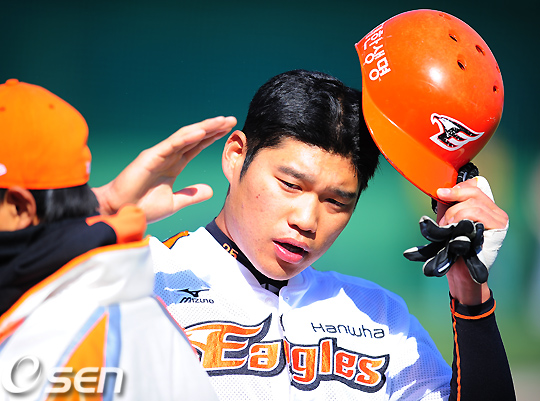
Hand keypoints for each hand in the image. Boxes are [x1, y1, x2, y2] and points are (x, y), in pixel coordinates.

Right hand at [93, 116, 236, 222]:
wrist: (122, 213)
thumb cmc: (143, 207)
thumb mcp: (174, 203)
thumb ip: (191, 195)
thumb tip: (210, 191)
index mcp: (174, 165)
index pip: (197, 147)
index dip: (212, 138)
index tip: (228, 131)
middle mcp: (168, 156)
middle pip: (194, 137)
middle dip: (213, 128)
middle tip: (231, 120)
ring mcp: (160, 154)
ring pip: (185, 136)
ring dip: (204, 127)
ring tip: (221, 121)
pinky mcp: (151, 157)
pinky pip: (172, 144)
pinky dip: (187, 137)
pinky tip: (201, 131)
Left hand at [436, 177, 508, 304]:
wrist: (459, 270)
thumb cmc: (453, 246)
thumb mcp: (448, 220)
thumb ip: (448, 203)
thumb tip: (441, 189)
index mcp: (485, 207)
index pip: (474, 186)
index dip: (457, 188)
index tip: (441, 193)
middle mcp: (495, 211)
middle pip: (474, 193)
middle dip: (453, 203)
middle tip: (443, 219)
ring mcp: (499, 220)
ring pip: (474, 204)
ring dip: (455, 215)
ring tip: (447, 228)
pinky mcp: (499, 228)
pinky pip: (478, 215)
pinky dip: (462, 220)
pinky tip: (454, 231)